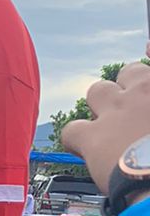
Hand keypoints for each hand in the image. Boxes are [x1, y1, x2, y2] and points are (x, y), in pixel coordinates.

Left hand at [62, 47, 149, 191]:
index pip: (148, 66)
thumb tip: (143, 125)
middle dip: (127, 87)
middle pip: (128, 73)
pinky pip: (72, 129)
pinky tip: (84, 150)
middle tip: (131, 110)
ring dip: (101, 105)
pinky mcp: (93, 137)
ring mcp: (115, 112)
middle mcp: (142, 93)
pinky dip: (75, 139)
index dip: (146, 69)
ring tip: (108, 125)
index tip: (146, 71)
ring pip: (98, 90)